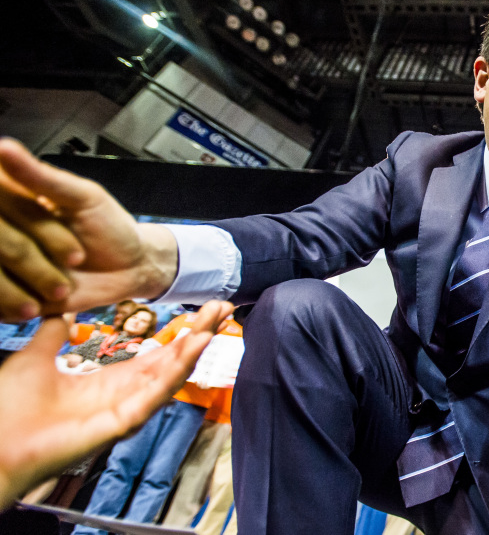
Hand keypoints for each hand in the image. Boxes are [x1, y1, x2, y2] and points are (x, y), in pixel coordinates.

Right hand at [0, 138, 178, 320]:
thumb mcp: (83, 197)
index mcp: (10, 197)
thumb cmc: (108, 226)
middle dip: (43, 254)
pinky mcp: (4, 293)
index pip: (1, 199)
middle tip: (76, 258)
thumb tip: (3, 146)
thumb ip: (41, 177)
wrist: (128, 269)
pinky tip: (42, 302)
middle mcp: (0, 228)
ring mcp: (1, 262)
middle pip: (4, 241)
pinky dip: (17, 305)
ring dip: (36, 282)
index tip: (51, 220)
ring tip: (64, 287)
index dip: (33, 220)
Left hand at [0, 300, 234, 509]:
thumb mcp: (35, 358)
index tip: (202, 309)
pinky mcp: (123, 422)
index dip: (182, 333)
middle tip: (224, 307)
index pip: (158, 354)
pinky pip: (156, 393)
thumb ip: (53, 333)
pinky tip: (194, 348)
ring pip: (171, 375)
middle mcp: (126, 397)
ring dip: (195, 348)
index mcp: (111, 383)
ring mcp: (127, 410)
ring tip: (215, 322)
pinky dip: (177, 370)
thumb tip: (61, 309)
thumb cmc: (9, 412)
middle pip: (174, 361)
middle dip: (200, 334)